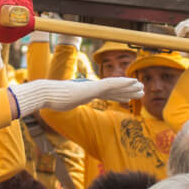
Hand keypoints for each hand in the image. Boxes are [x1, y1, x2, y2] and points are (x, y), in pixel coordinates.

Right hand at [7, 76, 143, 117]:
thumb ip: (70, 103)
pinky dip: (122, 84)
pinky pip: (110, 85)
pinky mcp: (92, 88)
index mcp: (88, 92)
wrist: (47, 94)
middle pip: (114, 89)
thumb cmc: (53, 100)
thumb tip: (68, 105)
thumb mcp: (65, 104)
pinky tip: (131, 83)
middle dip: (128, 90)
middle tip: (141, 90)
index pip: (107, 94)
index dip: (119, 94)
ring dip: (130, 87)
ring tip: (142, 88)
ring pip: (116, 86)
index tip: (129, 96)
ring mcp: (93, 87)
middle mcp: (93, 88)